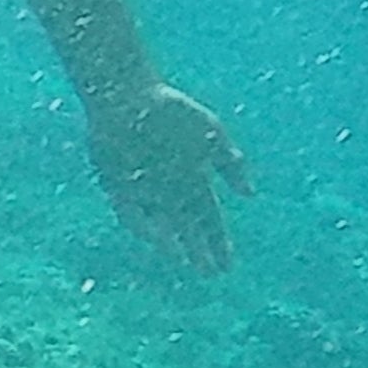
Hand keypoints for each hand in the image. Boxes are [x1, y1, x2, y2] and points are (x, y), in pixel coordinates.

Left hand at [86, 83, 249, 272]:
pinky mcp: (118, 189)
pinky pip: (132, 215)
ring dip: (172, 245)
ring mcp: (144, 192)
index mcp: (193, 179)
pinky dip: (145, 227)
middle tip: (208, 272)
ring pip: (161, 227)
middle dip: (199, 251)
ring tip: (185, 260)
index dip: (218, 242)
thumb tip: (249, 194)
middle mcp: (170, 191)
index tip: (226, 265)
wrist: (128, 96)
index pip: (208, 219)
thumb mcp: (211, 132)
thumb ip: (231, 162)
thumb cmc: (172, 111)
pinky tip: (160, 238)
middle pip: (187, 229)